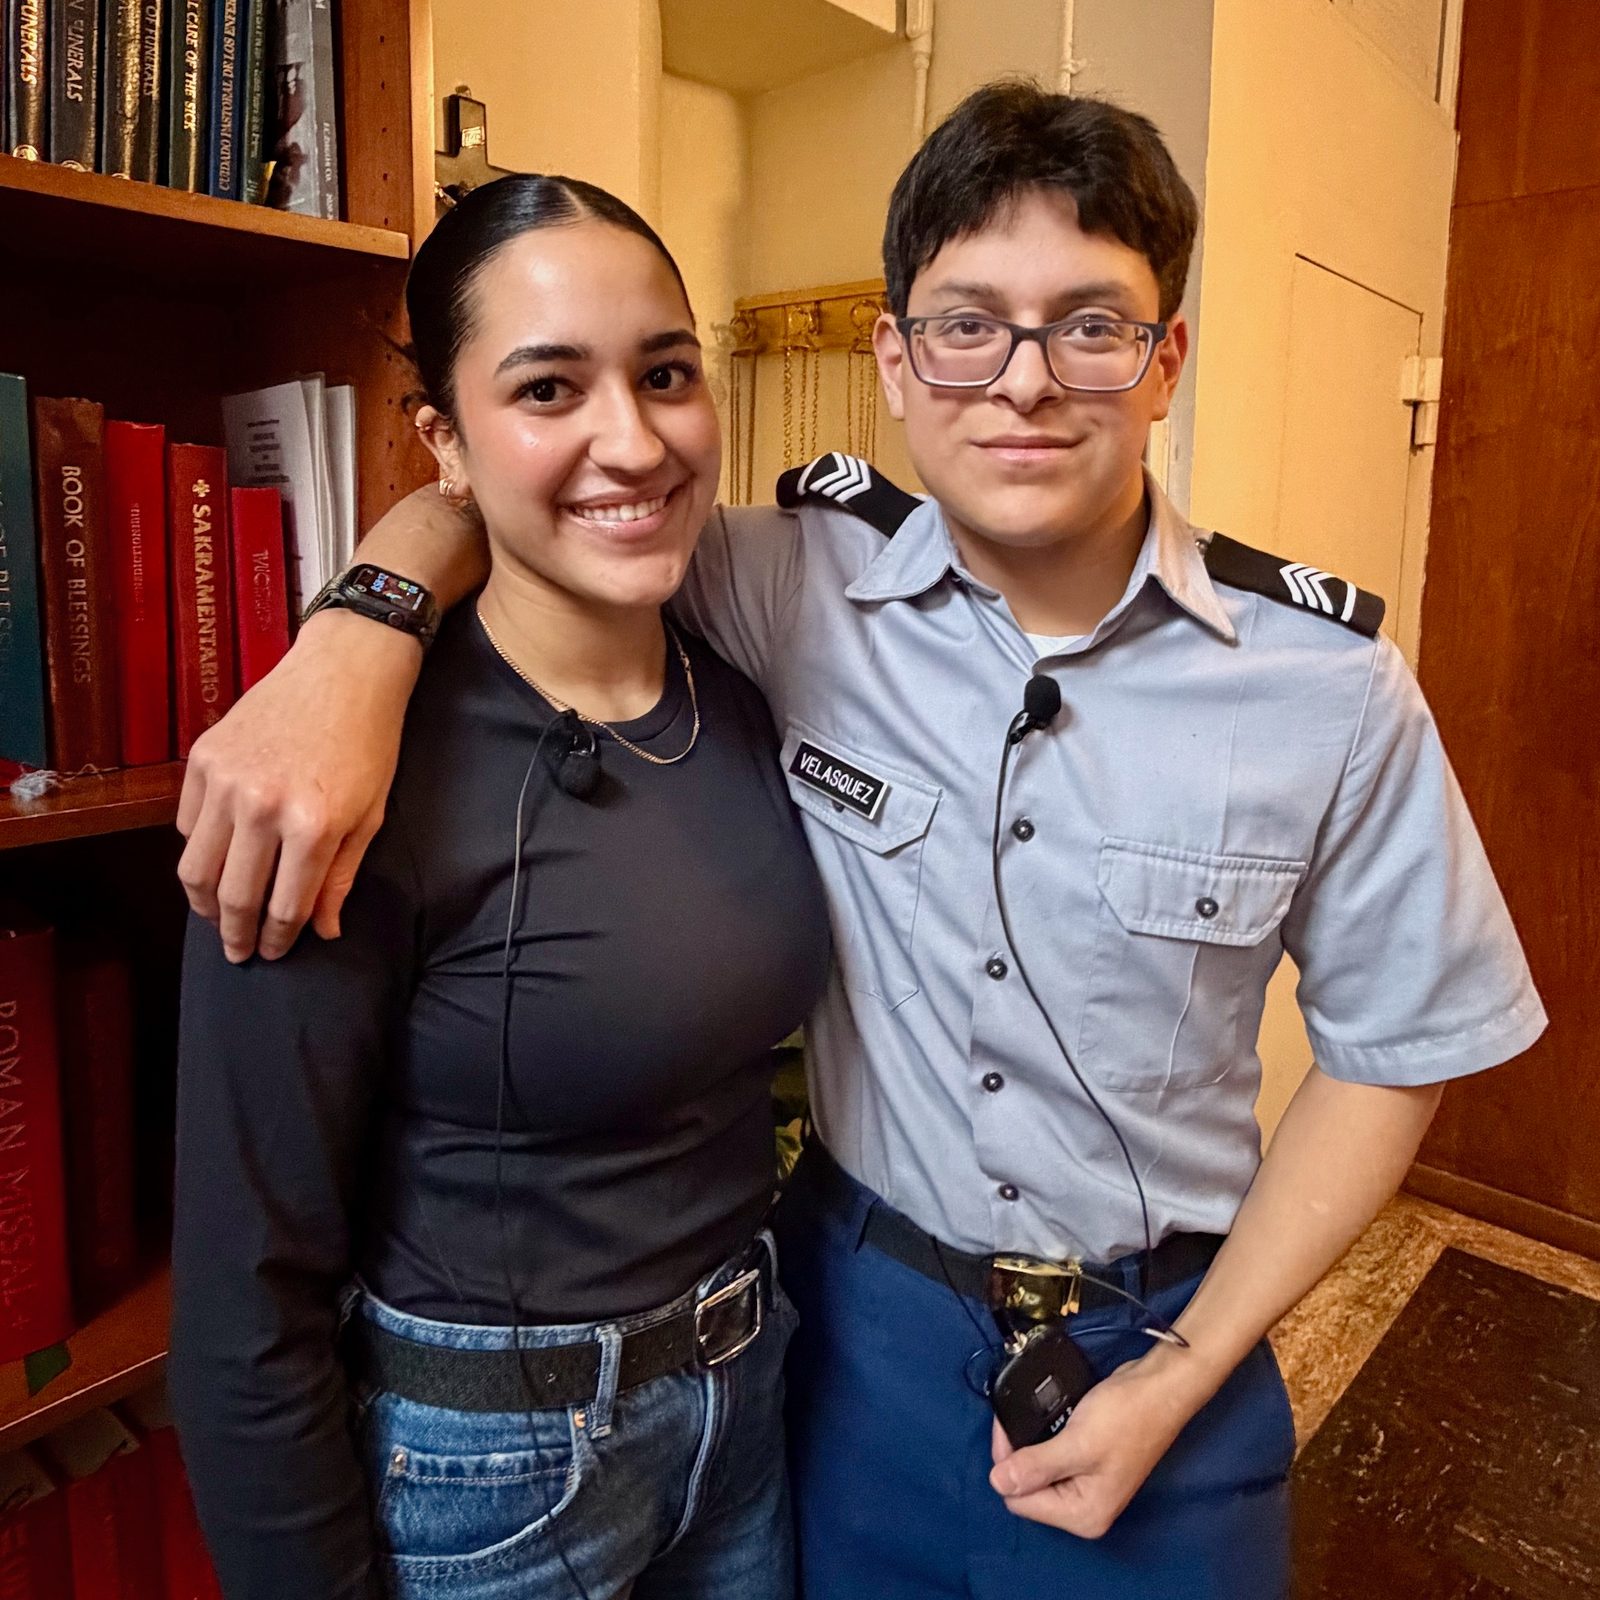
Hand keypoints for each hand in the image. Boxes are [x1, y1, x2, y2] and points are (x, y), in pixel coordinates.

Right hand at [177, 610, 421, 962]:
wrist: (344, 672)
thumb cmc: (368, 744)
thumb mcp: (370, 816)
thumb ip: (340, 877)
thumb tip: (323, 931)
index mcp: (311, 826)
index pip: (284, 907)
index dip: (278, 939)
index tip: (273, 953)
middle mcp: (261, 807)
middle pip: (232, 896)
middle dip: (235, 934)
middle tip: (238, 952)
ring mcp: (225, 781)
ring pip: (195, 867)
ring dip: (204, 903)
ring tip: (217, 918)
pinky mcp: (202, 758)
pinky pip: (185, 824)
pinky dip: (197, 851)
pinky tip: (215, 863)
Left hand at [988, 1342, 1218, 1538]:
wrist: (1158, 1387)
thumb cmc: (1124, 1417)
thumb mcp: (1076, 1444)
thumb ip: (1035, 1466)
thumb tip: (996, 1483)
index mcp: (1083, 1515)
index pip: (1021, 1501)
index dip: (1006, 1465)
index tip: (1005, 1426)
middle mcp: (1084, 1508)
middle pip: (1028, 1489)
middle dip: (1016, 1455)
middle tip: (1012, 1417)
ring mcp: (1087, 1486)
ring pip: (1038, 1471)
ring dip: (1028, 1445)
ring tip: (1026, 1416)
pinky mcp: (1088, 1463)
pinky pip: (1052, 1458)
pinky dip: (1043, 1440)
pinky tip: (1044, 1421)